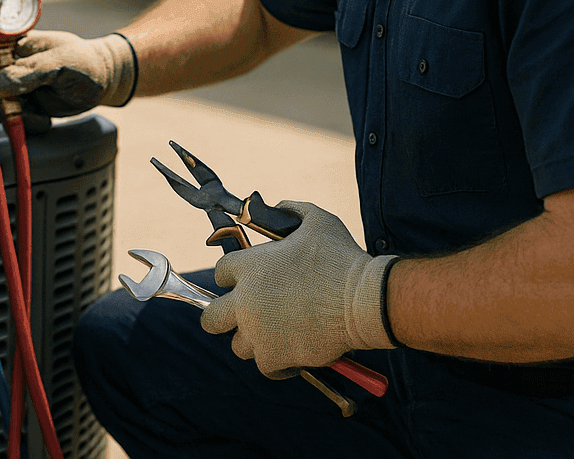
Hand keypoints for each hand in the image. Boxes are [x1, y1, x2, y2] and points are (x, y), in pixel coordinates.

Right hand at [0, 30, 136, 117]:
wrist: (105, 81)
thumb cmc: (85, 62)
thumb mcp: (62, 63)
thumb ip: (32, 71)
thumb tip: (1, 81)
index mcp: (15, 47)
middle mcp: (11, 67)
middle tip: (16, 110)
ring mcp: (17, 88)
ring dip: (14, 117)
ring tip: (40, 116)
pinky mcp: (26, 106)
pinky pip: (14, 119)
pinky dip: (27, 124)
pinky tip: (45, 120)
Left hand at [200, 201, 396, 375]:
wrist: (364, 299)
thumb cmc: (341, 258)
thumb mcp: (316, 220)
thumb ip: (292, 210)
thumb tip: (279, 206)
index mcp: (249, 266)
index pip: (221, 273)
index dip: (233, 277)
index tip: (248, 281)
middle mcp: (245, 300)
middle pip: (210, 318)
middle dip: (223, 317)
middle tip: (241, 316)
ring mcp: (257, 332)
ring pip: (237, 346)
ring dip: (253, 341)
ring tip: (274, 334)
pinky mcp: (274, 357)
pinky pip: (263, 366)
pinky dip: (276, 363)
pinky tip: (290, 352)